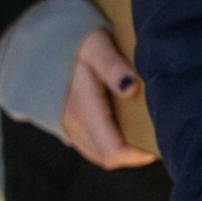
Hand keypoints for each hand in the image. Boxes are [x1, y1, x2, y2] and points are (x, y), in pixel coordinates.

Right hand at [60, 28, 157, 169]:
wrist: (44, 45)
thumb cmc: (79, 43)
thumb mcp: (96, 46)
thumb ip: (113, 66)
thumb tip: (132, 88)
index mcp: (82, 108)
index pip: (111, 151)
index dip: (136, 156)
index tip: (156, 145)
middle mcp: (72, 124)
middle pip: (108, 157)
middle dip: (133, 154)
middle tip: (155, 136)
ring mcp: (68, 128)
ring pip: (100, 155)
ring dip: (122, 150)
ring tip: (144, 132)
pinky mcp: (68, 127)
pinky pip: (91, 147)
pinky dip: (111, 144)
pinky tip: (127, 128)